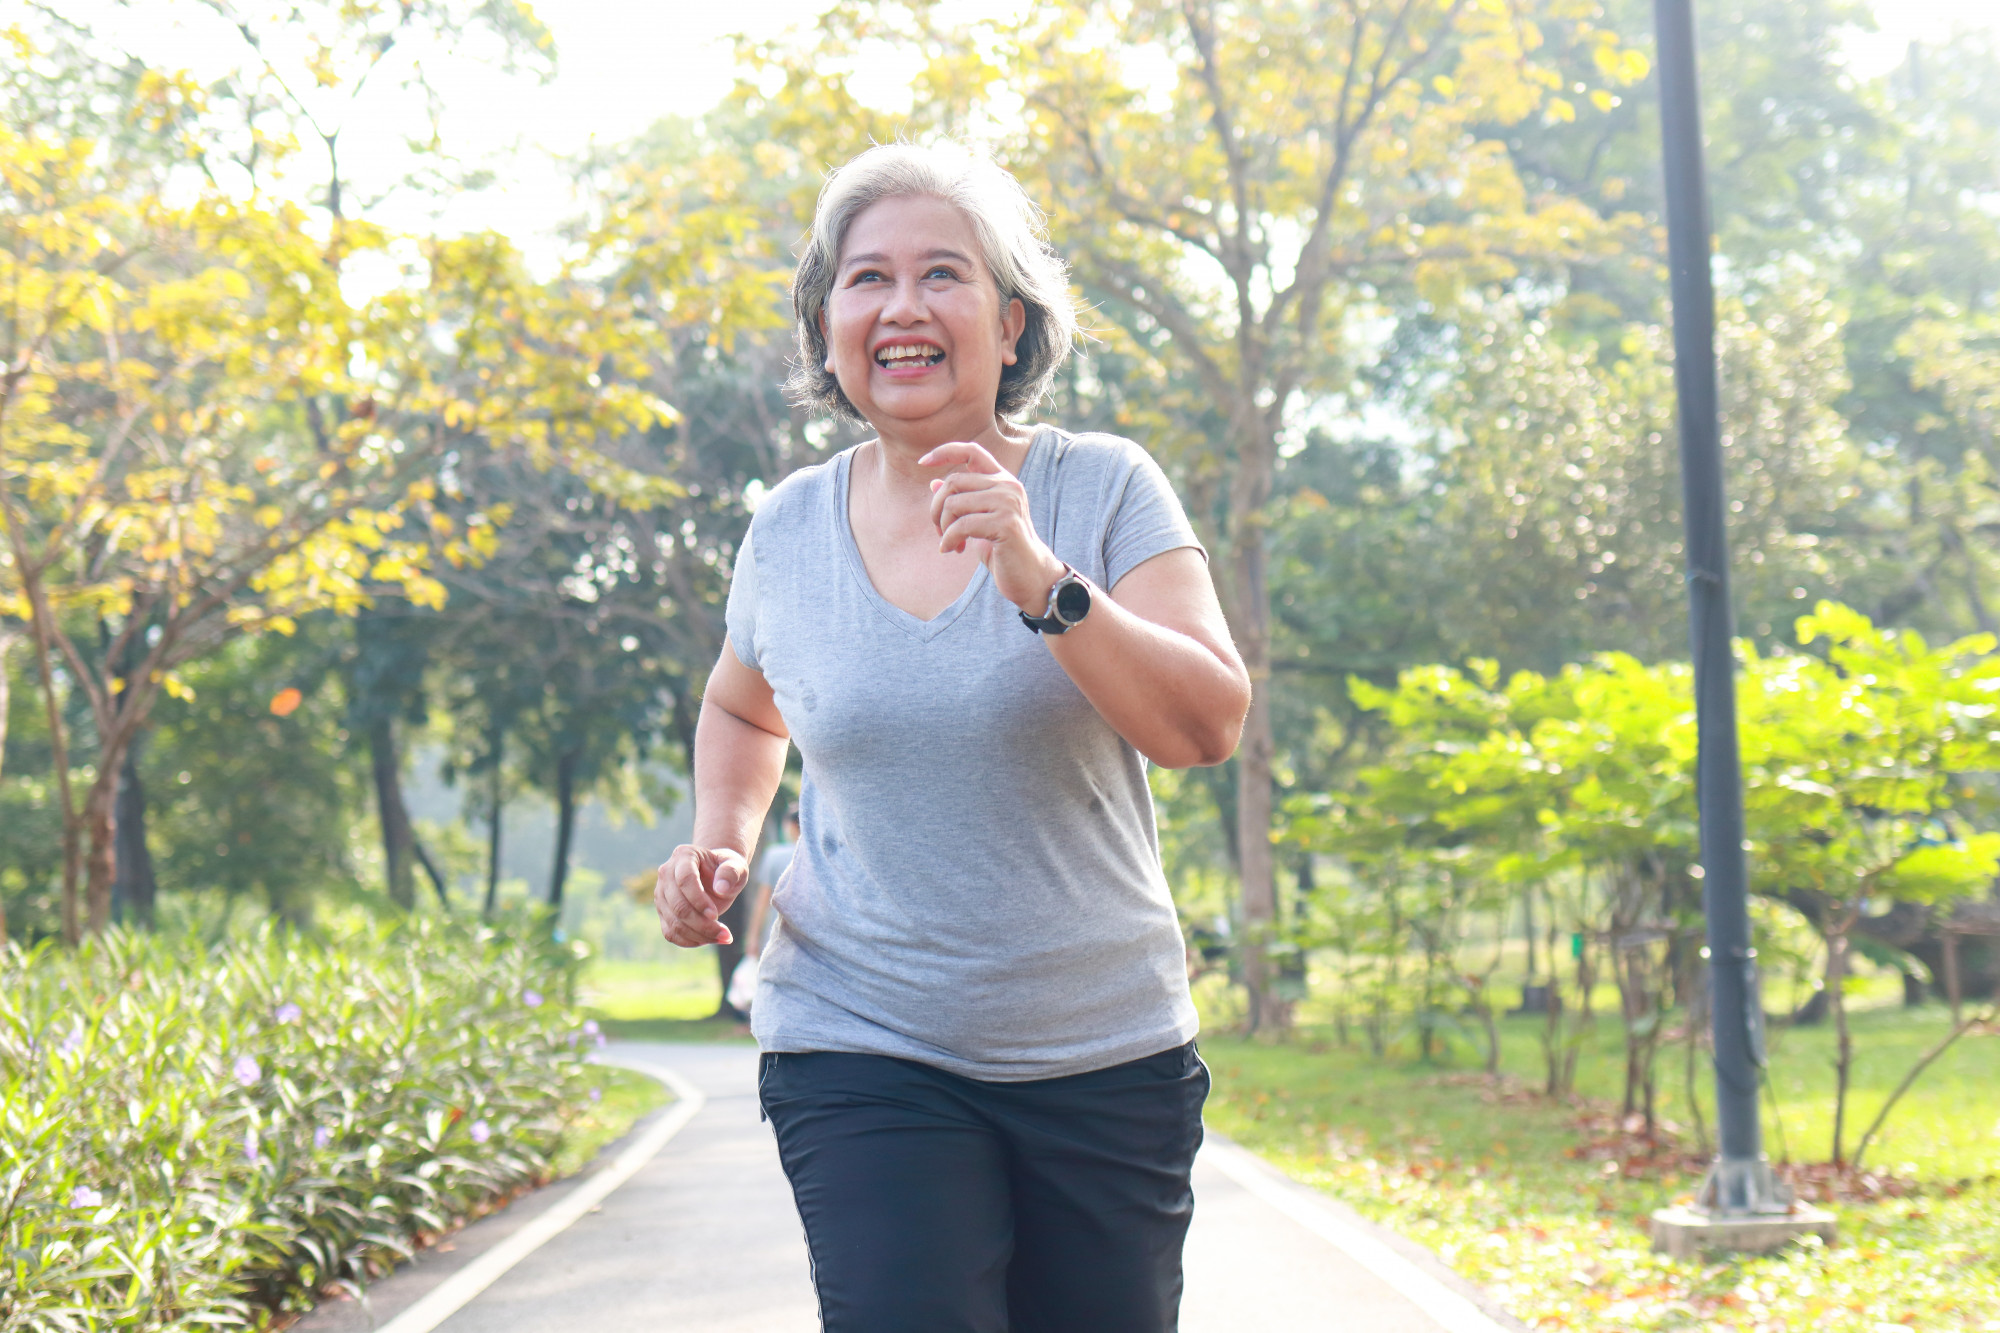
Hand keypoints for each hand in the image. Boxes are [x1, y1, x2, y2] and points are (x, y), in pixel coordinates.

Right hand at [653, 844, 748, 946]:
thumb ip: (732, 872)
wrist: (716, 876)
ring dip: (699, 935)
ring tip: (723, 937)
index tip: (715, 915)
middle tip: (726, 934)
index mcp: (684, 855)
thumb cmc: (726, 869)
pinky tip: (709, 940)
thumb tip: (721, 889)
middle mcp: (666, 873)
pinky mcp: (662, 911)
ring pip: (674, 922)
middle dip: (702, 924)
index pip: (685, 879)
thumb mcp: (736, 865)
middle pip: (678, 905)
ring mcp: (661, 893)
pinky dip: (689, 941)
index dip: (698, 899)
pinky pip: (670, 932)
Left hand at [921, 441, 1065, 614]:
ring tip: (950, 544)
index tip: (922, 462)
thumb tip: (934, 484)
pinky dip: (949, 540)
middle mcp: (1008, 486)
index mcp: (1002, 481)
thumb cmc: (1004, 550)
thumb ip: (962, 502)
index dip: (945, 452)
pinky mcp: (1005, 523)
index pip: (971, 451)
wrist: (1031, 577)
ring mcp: (1008, 503)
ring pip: (953, 503)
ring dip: (943, 527)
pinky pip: (961, 526)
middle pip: (953, 481)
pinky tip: (952, 550)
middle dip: (936, 509)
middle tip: (940, 532)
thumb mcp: (978, 522)